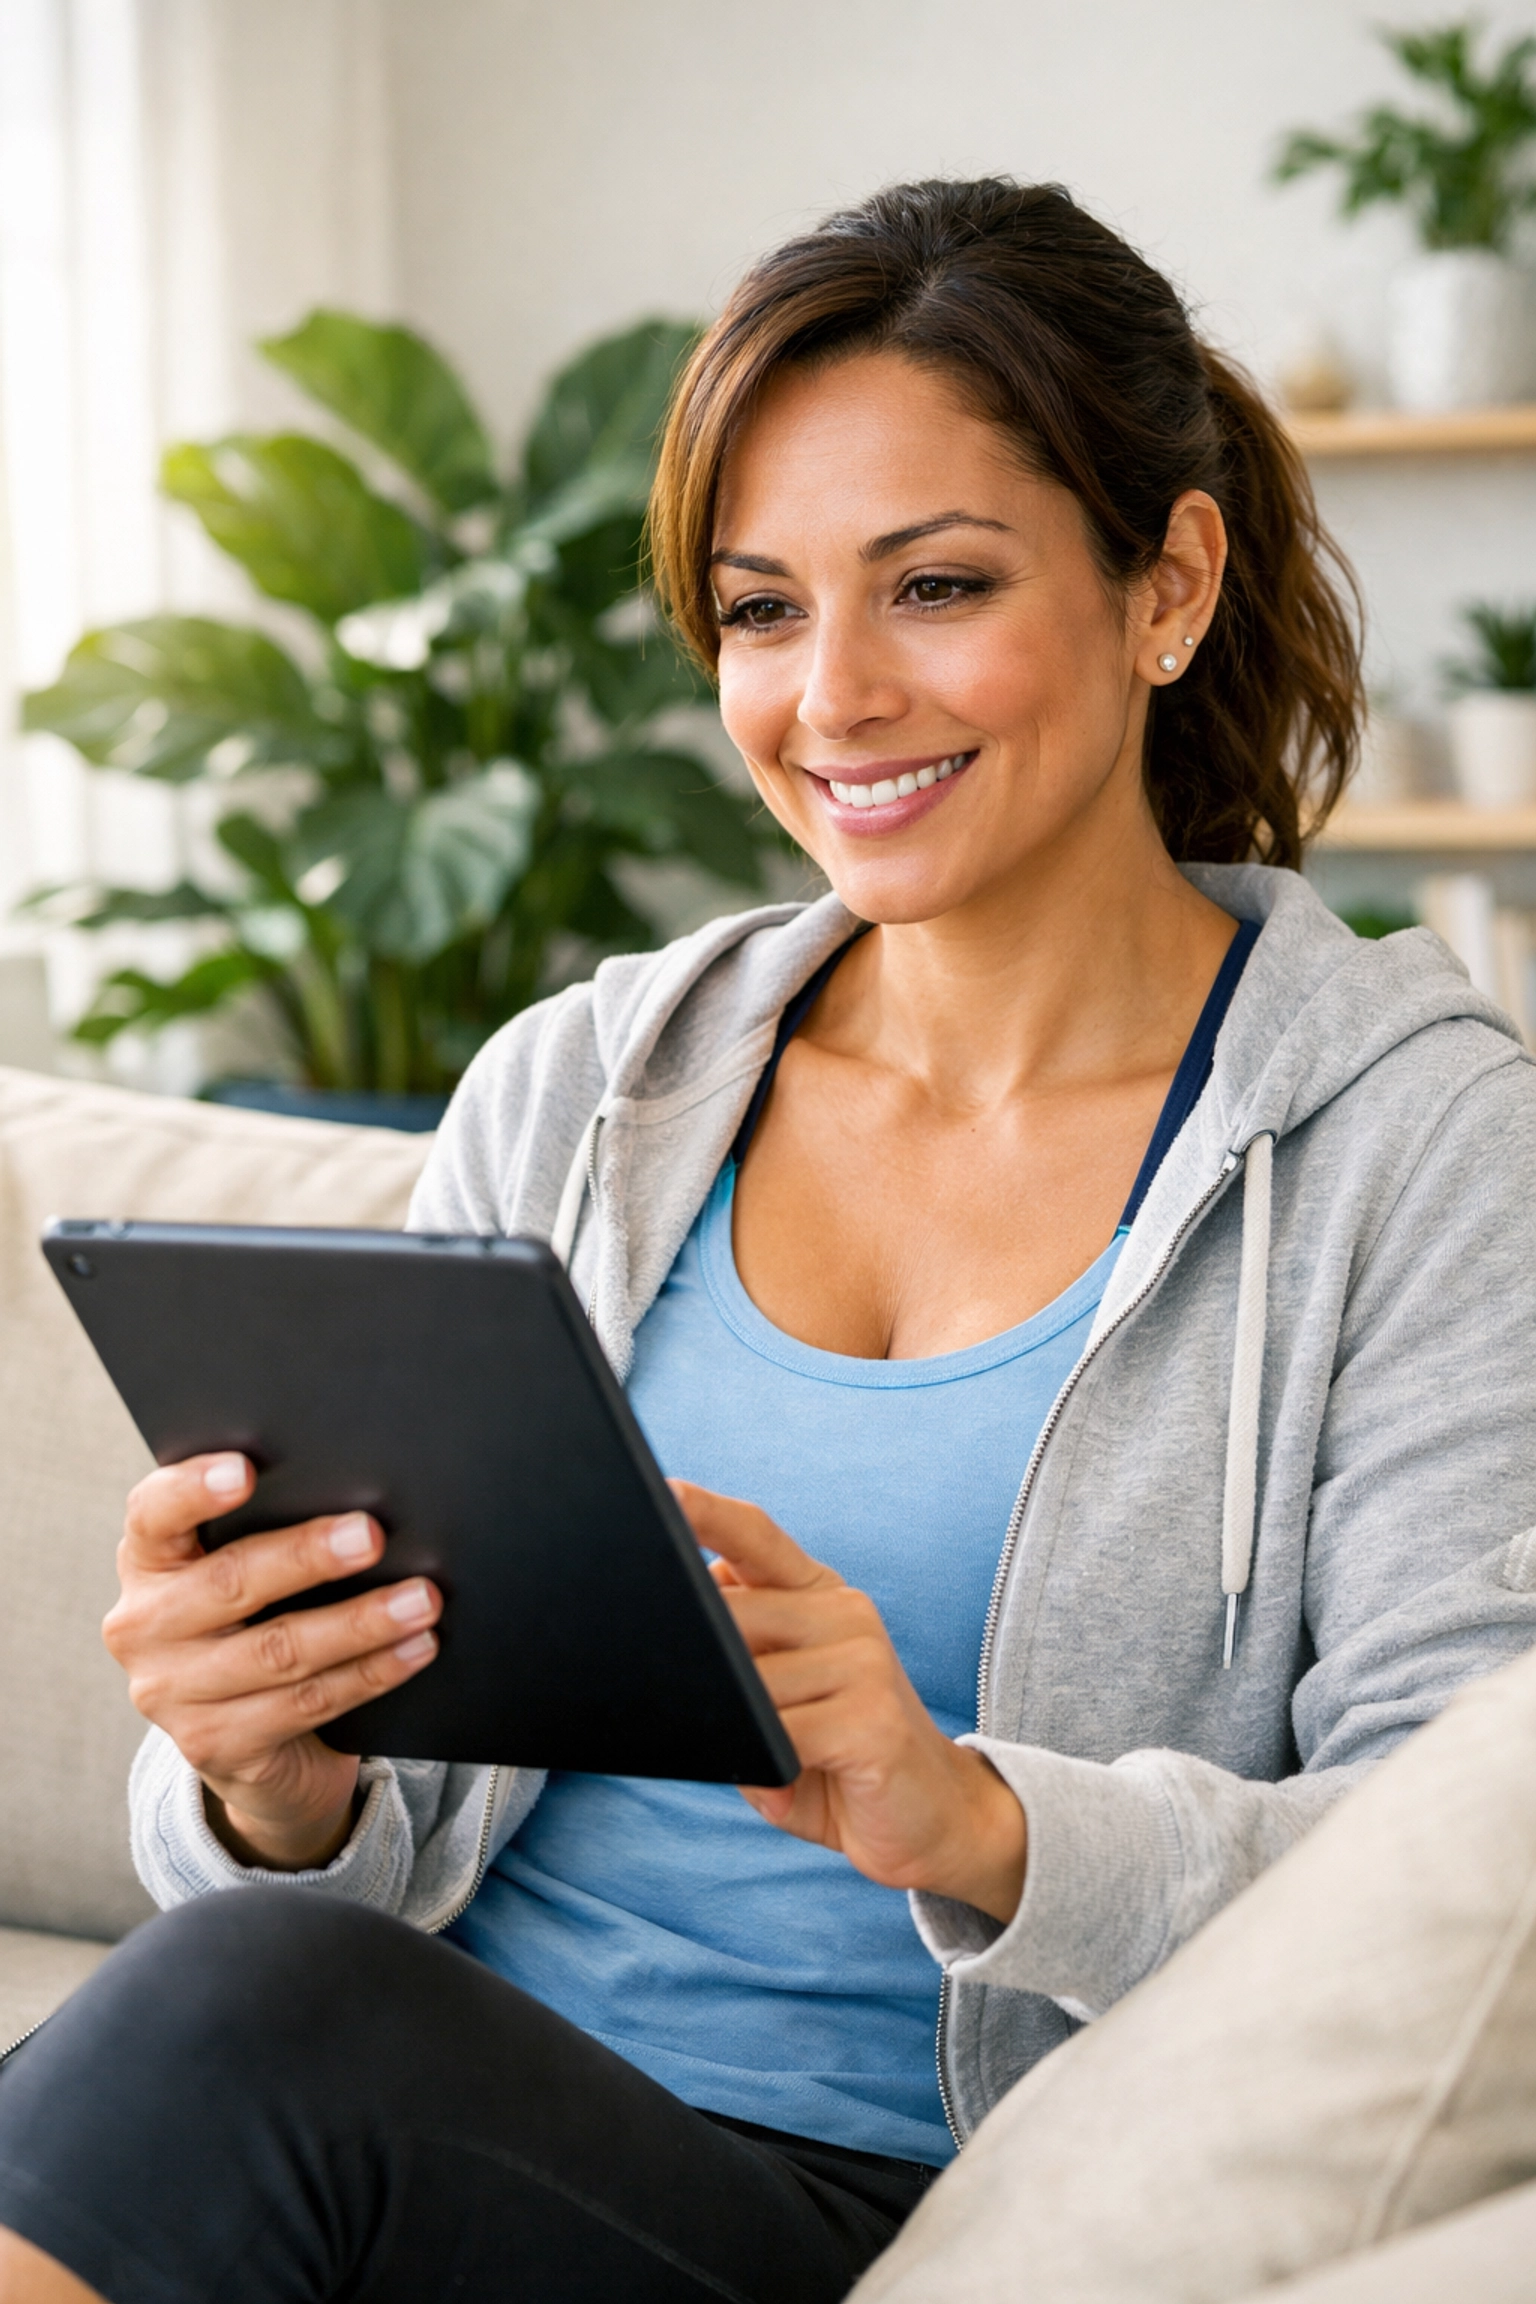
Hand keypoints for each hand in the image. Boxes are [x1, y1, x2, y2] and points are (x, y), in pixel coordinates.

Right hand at [104, 1454, 441, 1871]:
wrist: (245, 1739)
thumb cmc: (254, 1620)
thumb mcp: (243, 1572)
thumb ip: (272, 1531)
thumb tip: (361, 1503)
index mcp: (149, 1561)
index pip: (154, 1513)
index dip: (194, 1488)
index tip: (245, 1469)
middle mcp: (144, 1626)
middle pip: (230, 1581)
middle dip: (307, 1557)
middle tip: (371, 1536)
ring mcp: (172, 1694)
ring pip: (280, 1650)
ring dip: (361, 1623)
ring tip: (420, 1599)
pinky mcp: (216, 1745)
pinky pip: (306, 1703)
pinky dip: (371, 1673)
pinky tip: (413, 1648)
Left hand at [673, 1481, 1026, 1924]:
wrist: (936, 1820)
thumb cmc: (838, 1760)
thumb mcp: (777, 1704)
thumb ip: (733, 1668)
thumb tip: (672, 1653)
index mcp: (819, 1596)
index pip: (755, 1536)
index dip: (706, 1514)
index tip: (663, 1493)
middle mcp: (845, 1612)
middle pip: (733, 1615)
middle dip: (699, 1664)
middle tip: (692, 1700)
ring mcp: (864, 1660)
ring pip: (750, 1684)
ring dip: (738, 1730)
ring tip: (765, 1758)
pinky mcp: (873, 1717)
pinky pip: (781, 1734)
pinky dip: (765, 1765)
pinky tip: (786, 1780)